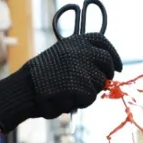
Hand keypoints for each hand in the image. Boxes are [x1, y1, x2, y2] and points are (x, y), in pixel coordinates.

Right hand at [0, 33, 123, 132]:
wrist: (25, 89)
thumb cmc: (42, 76)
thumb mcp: (61, 56)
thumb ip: (80, 57)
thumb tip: (104, 67)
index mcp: (75, 41)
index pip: (102, 42)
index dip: (113, 54)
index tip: (117, 66)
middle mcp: (80, 51)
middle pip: (107, 62)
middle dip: (108, 74)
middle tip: (104, 83)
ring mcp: (82, 68)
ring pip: (100, 82)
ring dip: (90, 90)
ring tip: (71, 91)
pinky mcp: (81, 85)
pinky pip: (91, 96)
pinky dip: (82, 101)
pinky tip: (68, 98)